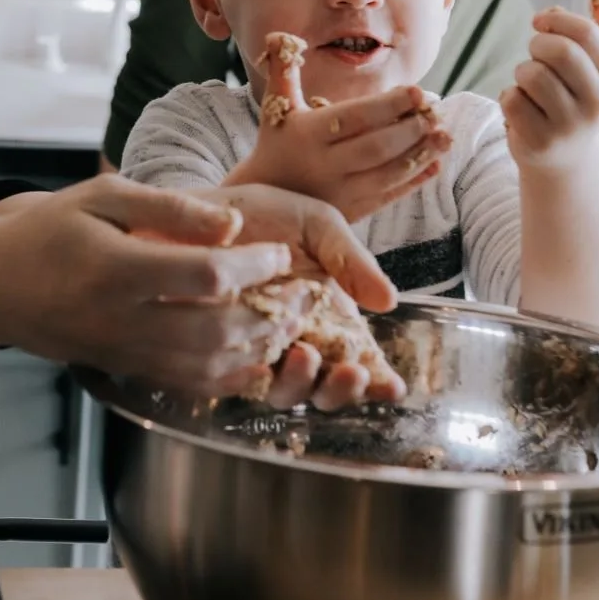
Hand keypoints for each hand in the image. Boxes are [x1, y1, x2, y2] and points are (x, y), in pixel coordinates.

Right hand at [0, 177, 295, 394]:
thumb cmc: (51, 229)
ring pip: (207, 367)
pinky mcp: (127, 372)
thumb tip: (235, 223)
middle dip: (270, 315)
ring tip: (288, 321)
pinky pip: (189, 385)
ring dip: (258, 349)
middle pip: (215, 332)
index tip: (281, 250)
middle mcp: (122, 320)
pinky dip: (232, 375)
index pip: (205, 277)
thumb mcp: (105, 197)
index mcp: (118, 270)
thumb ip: (172, 208)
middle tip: (301, 293)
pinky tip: (258, 354)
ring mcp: (124, 353)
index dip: (255, 266)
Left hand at [197, 181, 402, 411]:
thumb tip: (388, 302)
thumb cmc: (268, 213)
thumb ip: (352, 261)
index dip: (377, 382)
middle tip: (349, 371)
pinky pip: (240, 382)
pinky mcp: (220, 353)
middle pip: (325, 389)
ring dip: (302, 384)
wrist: (206, 207)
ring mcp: (258, 351)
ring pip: (285, 392)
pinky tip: (262, 361)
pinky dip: (254, 380)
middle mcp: (297, 341)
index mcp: (330, 319)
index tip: (391, 385)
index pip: (360, 364)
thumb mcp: (319, 226)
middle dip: (341, 390)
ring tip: (304, 352)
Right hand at [229, 82, 450, 221]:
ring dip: (420, 155)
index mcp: (309, 135)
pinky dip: (413, 181)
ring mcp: (339, 193)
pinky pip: (387, 196)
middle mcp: (325, 166)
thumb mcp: (275, 106)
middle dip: (411, 130)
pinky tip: (434, 164)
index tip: (419, 90)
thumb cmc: (275, 143)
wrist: (266, 198)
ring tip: (445, 137)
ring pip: (387, 174)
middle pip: (376, 147)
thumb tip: (281, 34)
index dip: (389, 104)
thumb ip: (283, 70)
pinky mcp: (350, 211)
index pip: (355, 117)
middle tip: (437, 114)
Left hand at [502, 7, 598, 170]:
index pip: (588, 34)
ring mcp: (570, 126)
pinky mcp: (540, 141)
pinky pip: (511, 99)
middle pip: (561, 51)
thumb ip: (572, 36)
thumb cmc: (570, 99)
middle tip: (534, 52)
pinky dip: (509, 96)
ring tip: (529, 86)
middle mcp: (597, 103)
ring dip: (522, 72)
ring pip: (532, 74)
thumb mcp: (583, 69)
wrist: (565, 158)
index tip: (539, 21)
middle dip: (538, 44)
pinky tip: (521, 108)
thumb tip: (552, 11)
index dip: (557, 20)